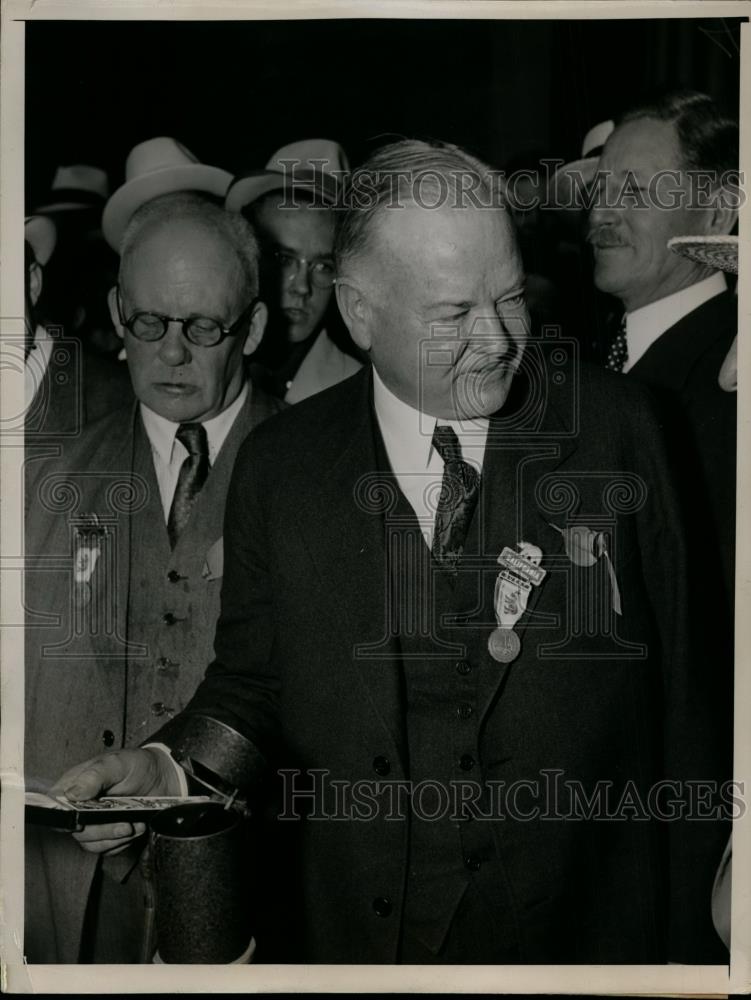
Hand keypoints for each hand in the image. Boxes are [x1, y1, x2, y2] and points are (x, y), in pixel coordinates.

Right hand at [50, 748, 181, 854]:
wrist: (163, 778)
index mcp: (75, 784)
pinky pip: (107, 848)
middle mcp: (80, 805)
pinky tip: (136, 829)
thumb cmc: (137, 765)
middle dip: (101, 831)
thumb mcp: (118, 763)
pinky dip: (122, 843)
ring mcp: (93, 821)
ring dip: (115, 838)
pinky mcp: (107, 833)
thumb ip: (95, 775)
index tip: (83, 821)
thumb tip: (72, 794)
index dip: (65, 818)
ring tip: (136, 825)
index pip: (55, 806)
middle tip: (126, 825)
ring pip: (91, 843)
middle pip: (75, 830)